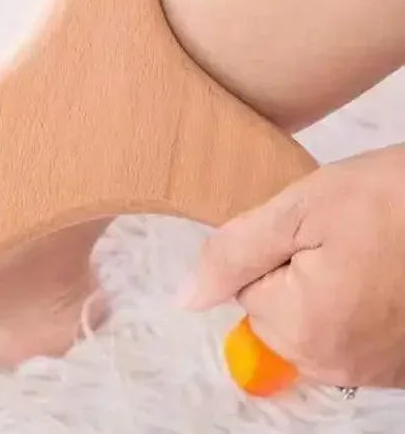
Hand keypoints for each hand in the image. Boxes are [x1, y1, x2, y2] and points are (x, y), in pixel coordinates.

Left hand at [180, 144, 404, 388]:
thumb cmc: (391, 199)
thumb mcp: (299, 210)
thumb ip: (234, 254)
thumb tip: (185, 298)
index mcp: (304, 329)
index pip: (245, 287)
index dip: (273, 248)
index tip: (314, 229)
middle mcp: (337, 365)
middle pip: (274, 311)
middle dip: (296, 270)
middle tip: (341, 236)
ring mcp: (373, 370)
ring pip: (310, 321)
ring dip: (326, 286)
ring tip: (365, 251)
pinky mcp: (398, 364)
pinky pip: (347, 333)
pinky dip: (356, 303)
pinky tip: (381, 270)